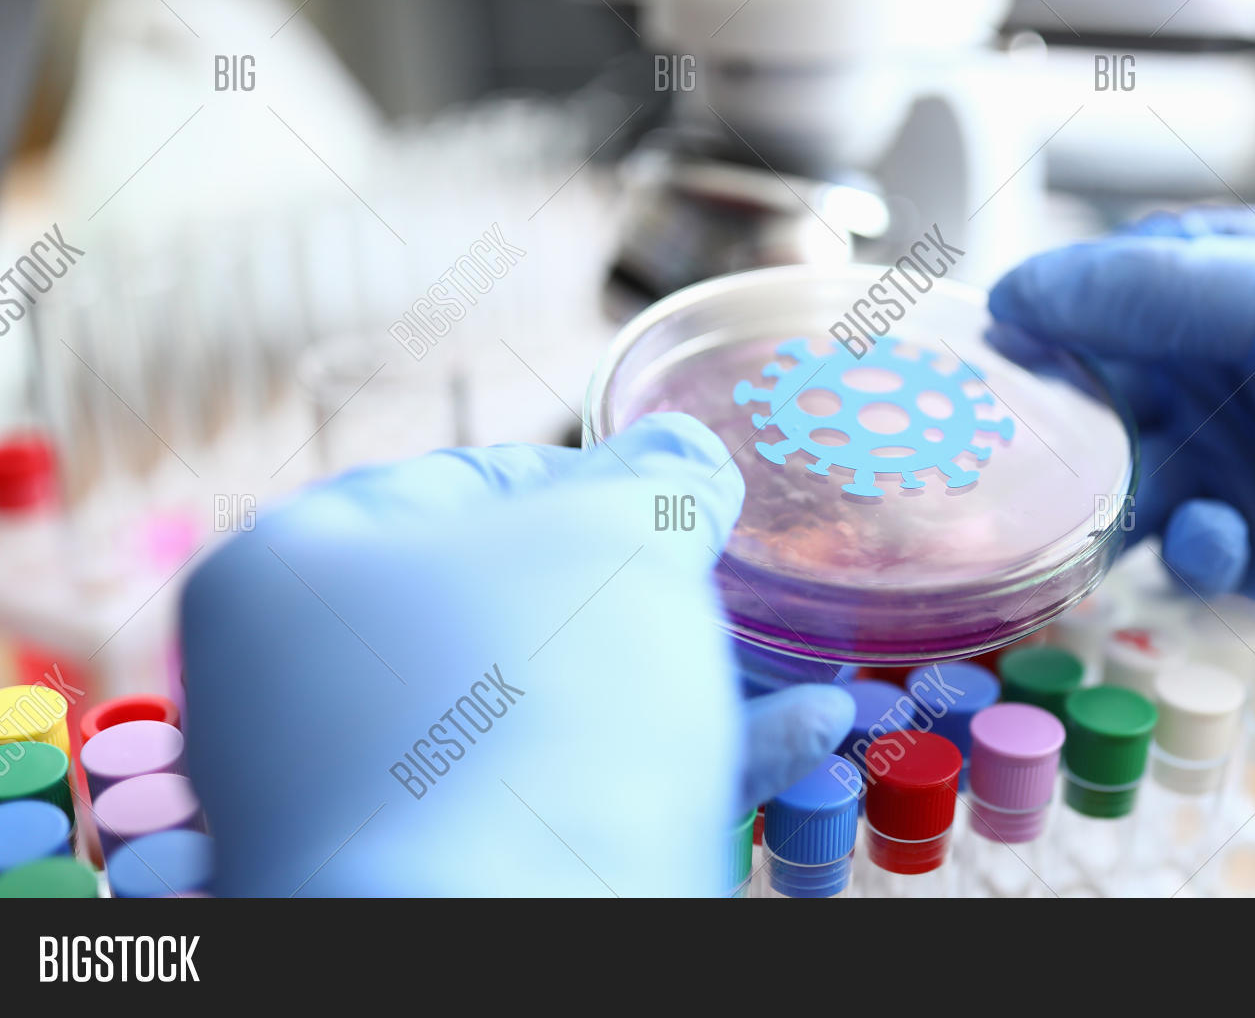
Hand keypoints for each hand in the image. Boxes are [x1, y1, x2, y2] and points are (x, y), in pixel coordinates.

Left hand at [180, 412, 852, 895]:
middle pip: (511, 605)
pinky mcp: (440, 882)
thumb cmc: (533, 703)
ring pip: (555, 712)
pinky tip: (801, 737)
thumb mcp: (615, 541)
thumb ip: (657, 481)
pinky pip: (569, 800)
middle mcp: (305, 689)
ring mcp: (370, 800)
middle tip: (725, 589)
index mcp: (296, 571)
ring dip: (689, 686)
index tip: (678, 502)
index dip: (595, 478)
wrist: (496, 947)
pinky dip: (682, 765)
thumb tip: (686, 461)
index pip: (464, 481)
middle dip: (647, 597)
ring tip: (803, 673)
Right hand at [989, 206, 1254, 658]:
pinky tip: (1226, 540)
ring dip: (1110, 492)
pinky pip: (1173, 547)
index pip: (1110, 283)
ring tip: (1123, 500)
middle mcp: (1218, 372)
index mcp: (1234, 288)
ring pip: (1118, 475)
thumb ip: (1161, 289)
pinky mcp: (1242, 546)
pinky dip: (1186, 546)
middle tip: (1028, 436)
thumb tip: (1024, 290)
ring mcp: (1227, 460)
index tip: (1001, 339)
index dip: (1052, 309)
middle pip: (1098, 384)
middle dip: (1066, 411)